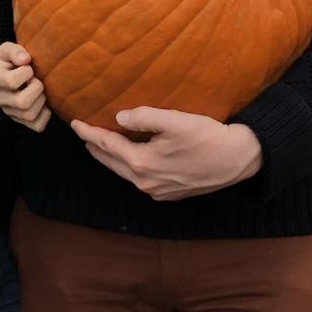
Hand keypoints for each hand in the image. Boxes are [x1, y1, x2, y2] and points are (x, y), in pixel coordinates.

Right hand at [0, 42, 49, 131]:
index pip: (13, 81)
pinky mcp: (20, 120)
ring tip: (40, 91)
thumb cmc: (7, 62)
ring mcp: (10, 112)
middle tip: (37, 80)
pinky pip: (37, 126)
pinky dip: (45, 115)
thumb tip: (26, 59)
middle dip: (37, 88)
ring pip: (30, 115)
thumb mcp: (6, 51)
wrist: (0, 76)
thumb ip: (15, 51)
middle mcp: (1, 100)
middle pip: (23, 103)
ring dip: (41, 101)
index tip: (28, 67)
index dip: (26, 72)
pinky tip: (43, 103)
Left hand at [72, 107, 262, 200]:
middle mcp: (145, 182)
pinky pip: (139, 180)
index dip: (88, 133)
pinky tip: (130, 159)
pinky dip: (128, 168)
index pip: (106, 145)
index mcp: (142, 163)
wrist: (237, 160)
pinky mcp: (168, 194)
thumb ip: (145, 117)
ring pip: (124, 173)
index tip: (74, 123)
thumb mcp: (175, 120)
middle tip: (83, 134)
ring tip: (101, 146)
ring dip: (110, 158)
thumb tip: (120, 117)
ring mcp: (156, 192)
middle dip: (95, 147)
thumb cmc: (208, 137)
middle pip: (110, 162)